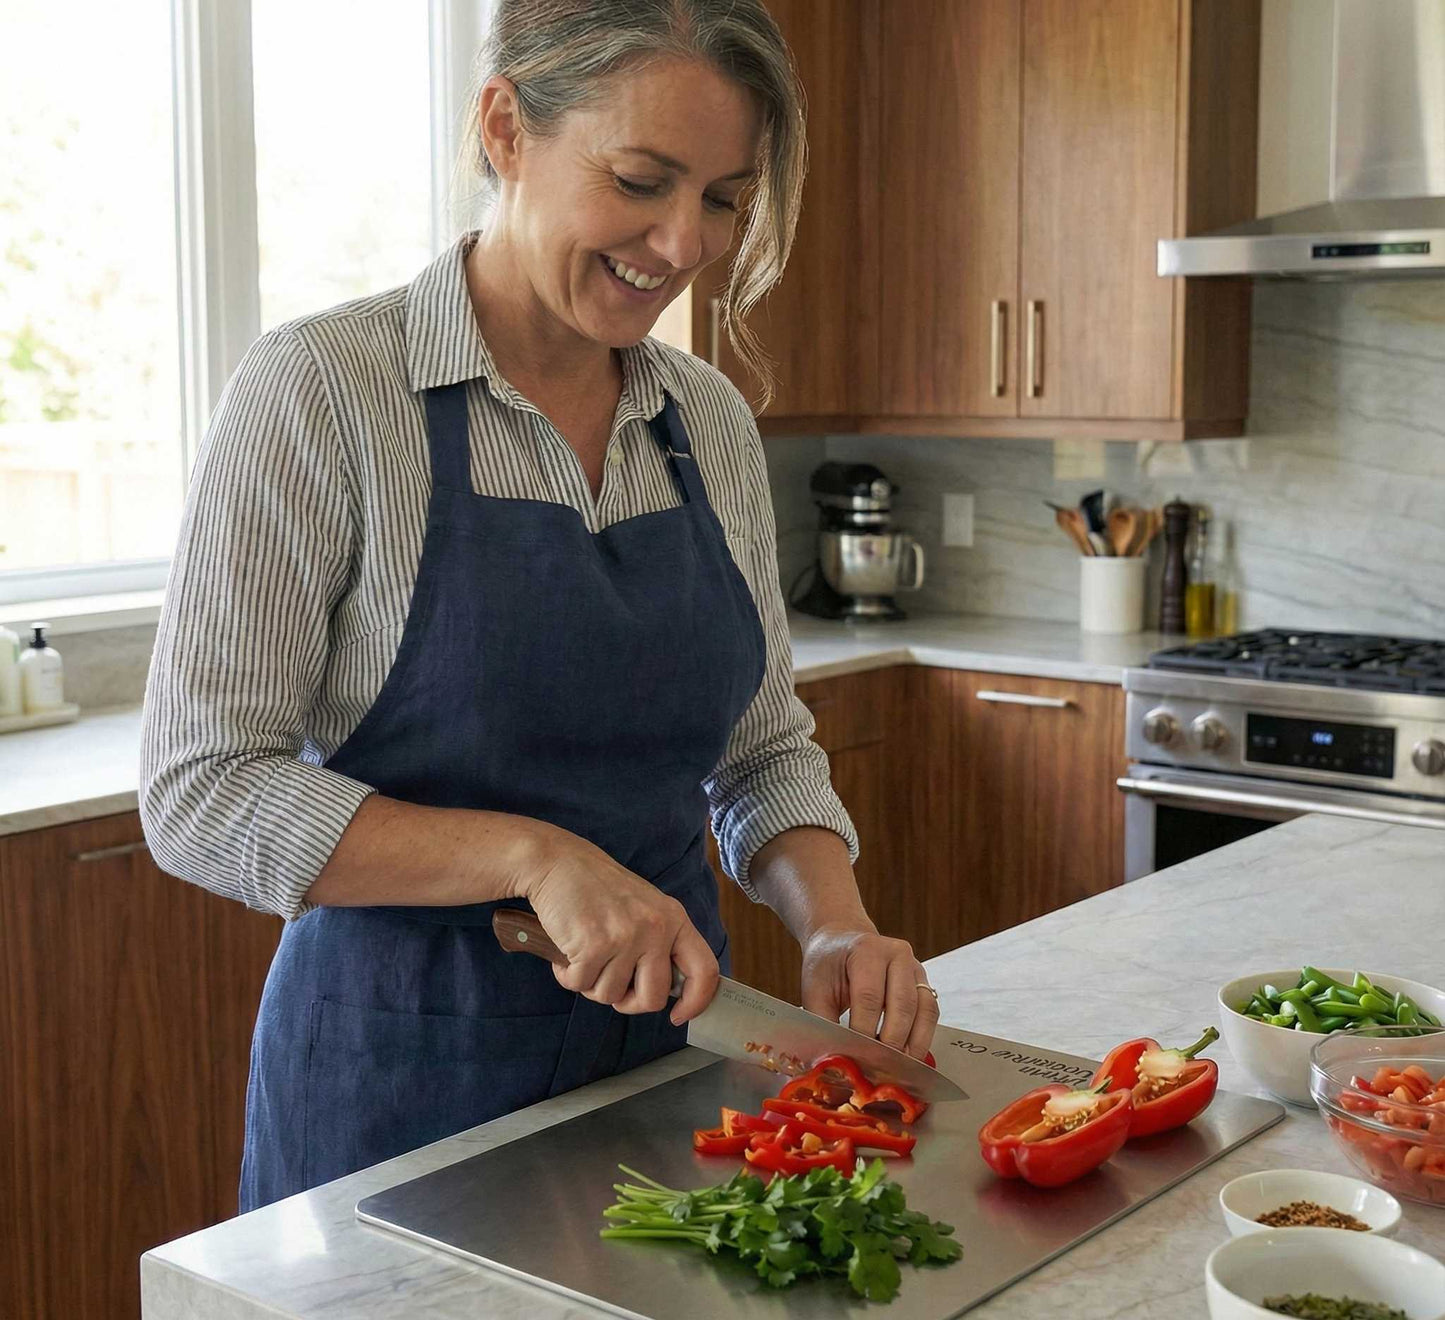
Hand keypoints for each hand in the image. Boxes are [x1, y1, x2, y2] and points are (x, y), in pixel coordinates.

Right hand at [523, 830, 718, 1024]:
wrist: (558, 862)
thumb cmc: (598, 890)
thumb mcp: (645, 909)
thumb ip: (661, 945)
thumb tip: (669, 993)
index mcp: (674, 919)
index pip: (704, 971)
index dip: (696, 1002)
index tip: (678, 1016)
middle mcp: (655, 928)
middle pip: (652, 998)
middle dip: (628, 1002)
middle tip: (611, 983)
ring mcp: (626, 936)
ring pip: (610, 995)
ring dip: (591, 983)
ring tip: (585, 952)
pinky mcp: (593, 944)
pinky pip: (580, 985)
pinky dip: (568, 975)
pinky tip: (567, 950)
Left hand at [800, 925, 938, 1058]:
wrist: (841, 940)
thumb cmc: (827, 965)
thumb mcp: (814, 989)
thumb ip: (823, 1022)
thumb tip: (834, 1059)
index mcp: (867, 950)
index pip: (869, 997)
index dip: (864, 1032)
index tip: (858, 1059)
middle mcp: (897, 954)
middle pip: (902, 1005)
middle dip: (891, 1043)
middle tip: (879, 1069)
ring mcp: (914, 967)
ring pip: (923, 1010)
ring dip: (912, 1044)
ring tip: (897, 1069)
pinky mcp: (923, 981)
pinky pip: (930, 1012)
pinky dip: (922, 1037)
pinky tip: (908, 1056)